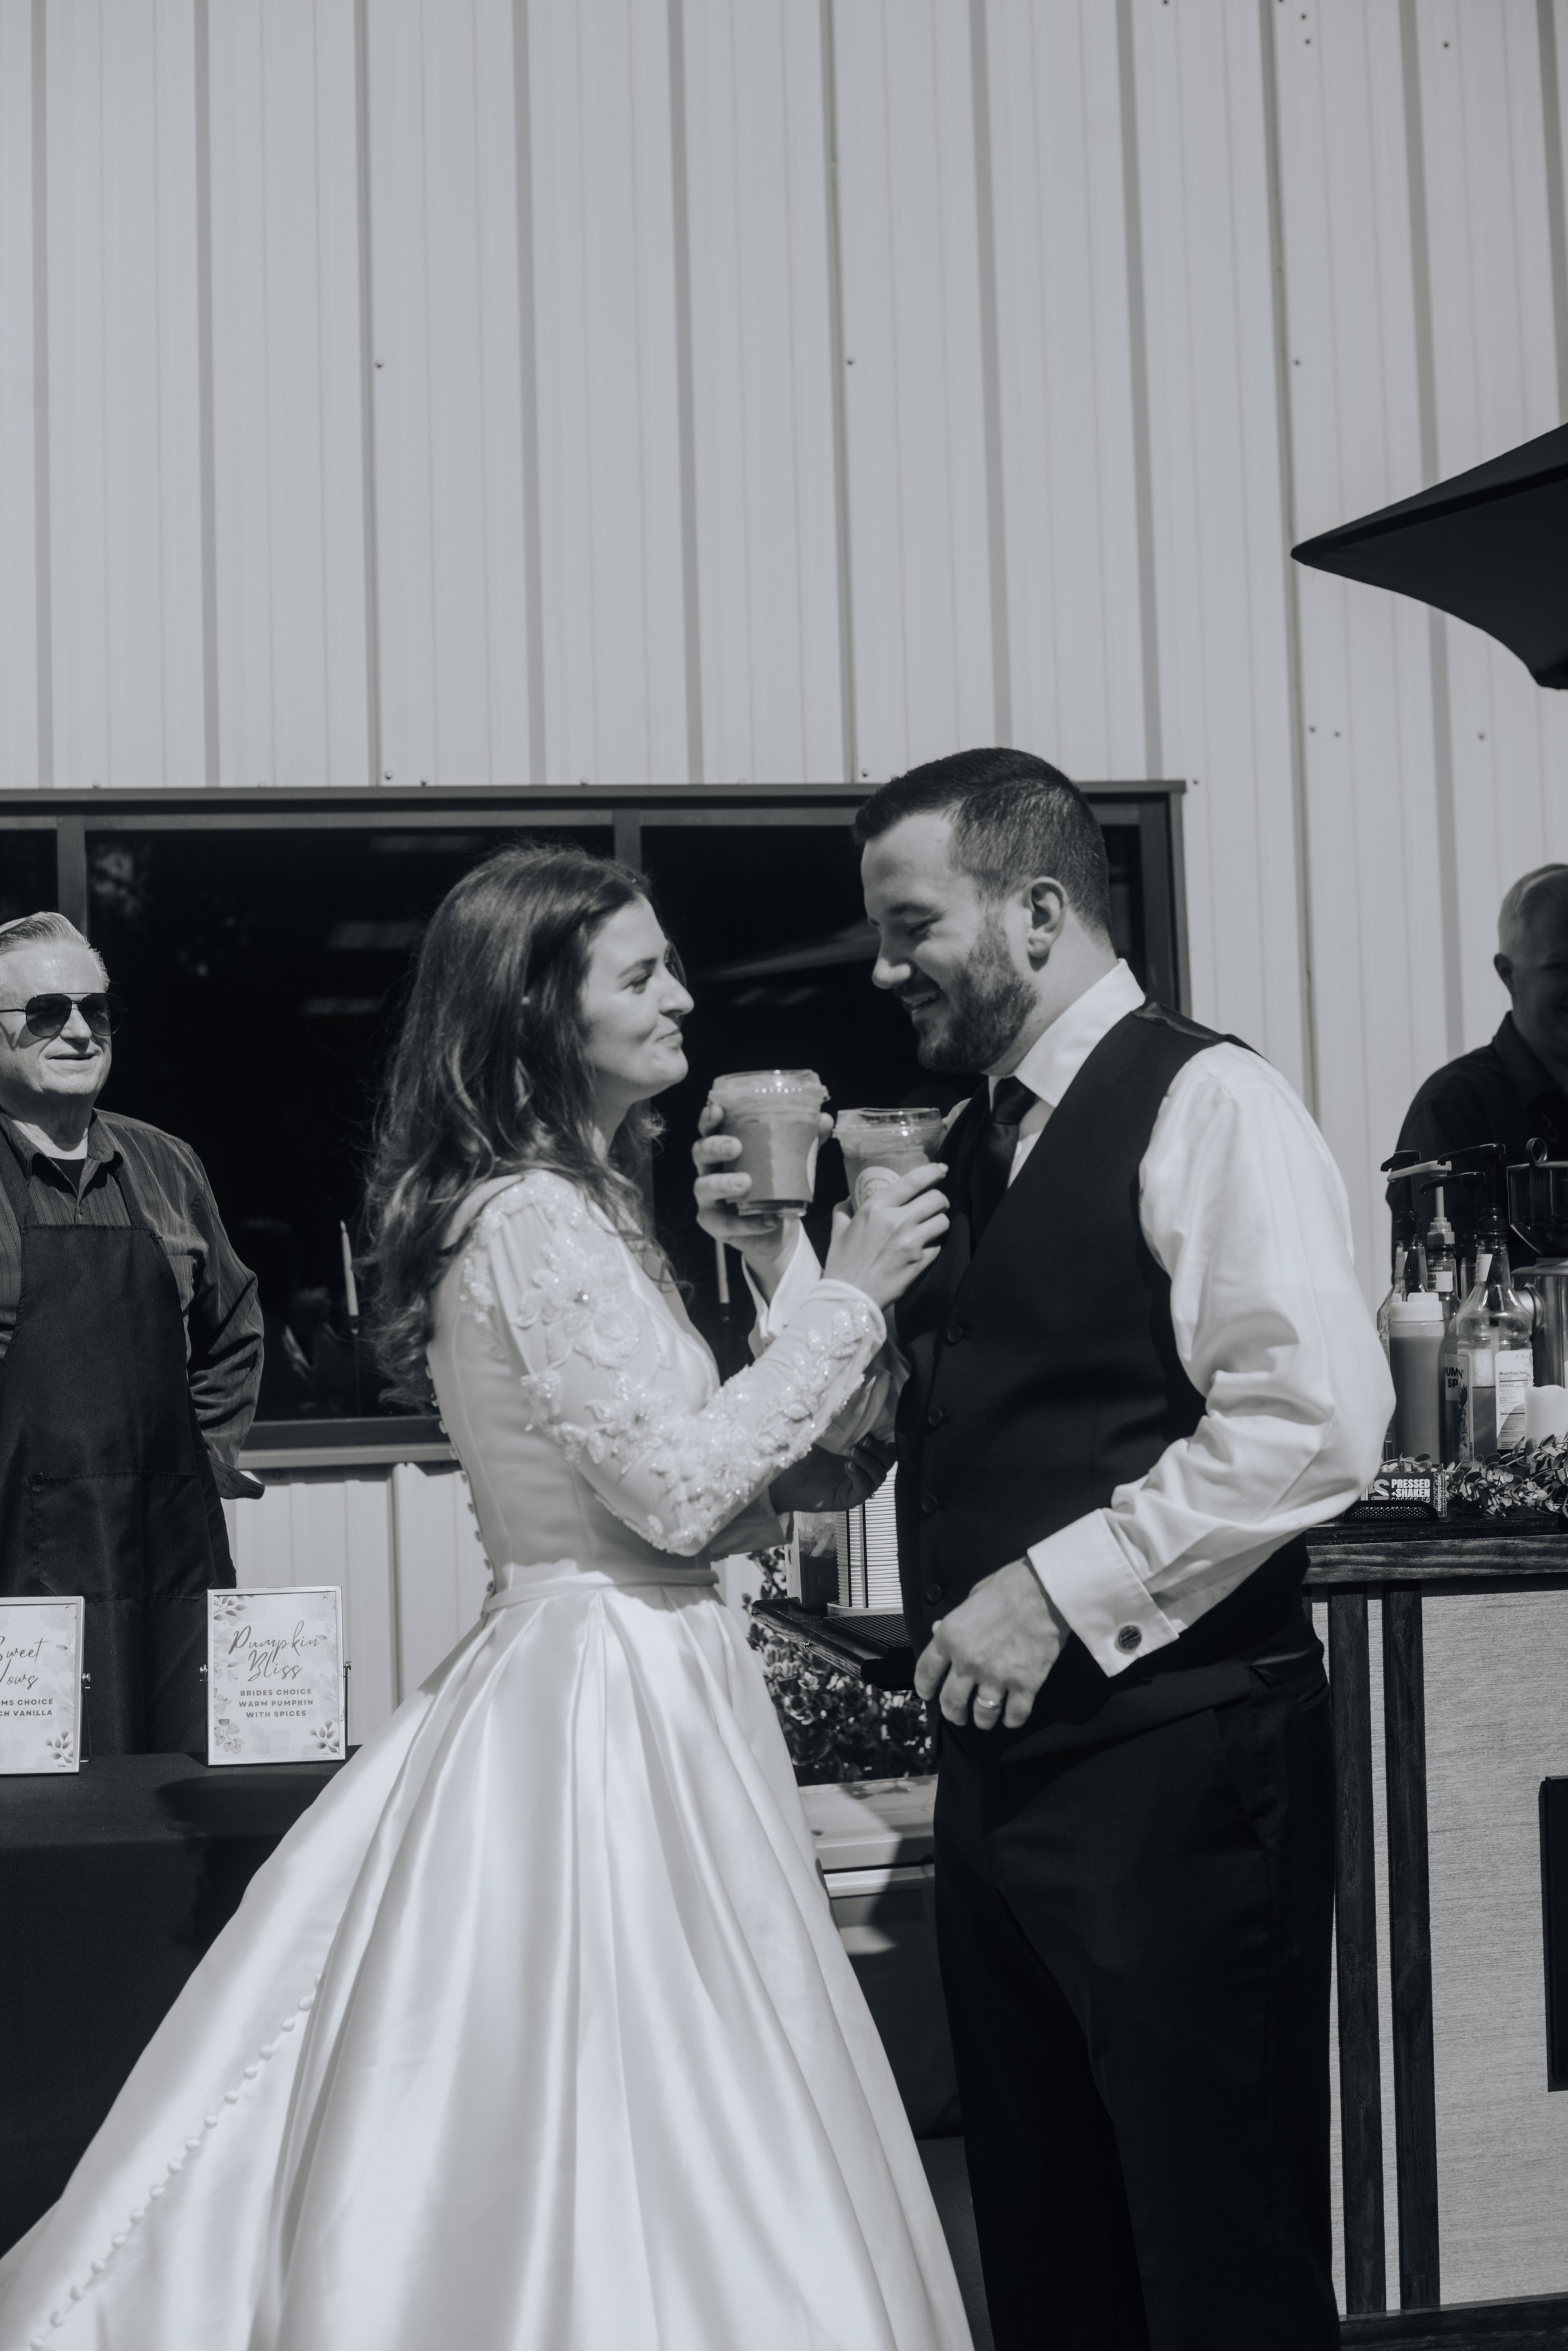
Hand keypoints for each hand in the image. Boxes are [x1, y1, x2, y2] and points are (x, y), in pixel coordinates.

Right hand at [693, 1105, 831, 1296]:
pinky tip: (769, 1220)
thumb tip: (824, 1119)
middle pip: (700, 1152)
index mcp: (724, 1148)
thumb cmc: (775, 1186)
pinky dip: (747, 1224)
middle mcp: (711, 1170)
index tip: (717, 1109)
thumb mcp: (790, 1161)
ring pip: (704, 1187)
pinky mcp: (715, 1224)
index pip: (710, 1128)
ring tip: (745, 1183)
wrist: (777, 1228)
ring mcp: (709, 1198)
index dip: (709, 1118)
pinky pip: (725, 1224)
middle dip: (715, 1147)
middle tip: (736, 1147)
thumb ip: (805, 1140)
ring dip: (723, 1183)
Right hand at [821, 1161, 947, 1309]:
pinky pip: (939, 1245)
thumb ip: (844, 1210)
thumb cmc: (842, 1263)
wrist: (849, 1297)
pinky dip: (935, 1244)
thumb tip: (849, 1199)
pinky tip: (927, 1246)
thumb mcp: (838, 1230)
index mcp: (876, 1208)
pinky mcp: (920, 1262)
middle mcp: (897, 1221)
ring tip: (933, 1225)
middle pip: (936, 1199)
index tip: (942, 1169)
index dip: (933, 1172)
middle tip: (936, 1204)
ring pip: (943, 1221)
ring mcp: (912, 1242)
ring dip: (940, 1222)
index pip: (914, 1181)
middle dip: (940, 1199)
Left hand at [915, 1558, 1065, 1730]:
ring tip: (985, 1719)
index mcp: (952, 1637)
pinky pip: (1015, 1714)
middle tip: (957, 1715)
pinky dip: (1012, 1719)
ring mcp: (997, 1676)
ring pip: (983, 1714)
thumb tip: (939, 1630)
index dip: (924, 1687)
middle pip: (951, 1701)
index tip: (927, 1694)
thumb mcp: (973, 1597)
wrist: (1046, 1591)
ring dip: (982, 1720)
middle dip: (953, 1713)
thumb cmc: (1011, 1587)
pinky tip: (1011, 1717)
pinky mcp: (1025, 1684)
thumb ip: (956, 1621)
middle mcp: (969, 1661)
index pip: (926, 1672)